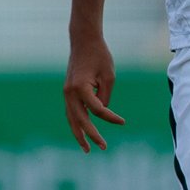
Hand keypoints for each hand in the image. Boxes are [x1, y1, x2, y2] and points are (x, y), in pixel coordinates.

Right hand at [63, 33, 123, 151]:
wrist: (83, 40)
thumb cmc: (99, 56)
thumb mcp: (109, 76)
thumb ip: (105, 96)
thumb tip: (101, 111)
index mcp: (80, 87)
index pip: (97, 109)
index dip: (111, 117)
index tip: (123, 121)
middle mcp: (70, 92)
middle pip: (80, 120)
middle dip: (91, 135)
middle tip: (102, 147)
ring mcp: (66, 93)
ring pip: (71, 119)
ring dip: (79, 134)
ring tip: (87, 148)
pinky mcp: (68, 92)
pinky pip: (71, 112)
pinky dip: (76, 123)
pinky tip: (82, 132)